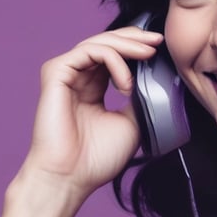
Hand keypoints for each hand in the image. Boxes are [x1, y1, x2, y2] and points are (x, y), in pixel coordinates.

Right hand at [18, 26, 163, 199]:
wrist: (71, 177)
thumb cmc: (96, 158)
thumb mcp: (131, 123)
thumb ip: (139, 97)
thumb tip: (155, 77)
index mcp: (92, 88)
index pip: (114, 56)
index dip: (136, 47)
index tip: (160, 48)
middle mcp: (78, 78)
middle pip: (107, 42)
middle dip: (135, 38)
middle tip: (158, 41)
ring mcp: (65, 74)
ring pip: (99, 43)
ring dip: (128, 46)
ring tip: (147, 57)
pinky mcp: (56, 73)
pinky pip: (89, 52)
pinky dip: (113, 60)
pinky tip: (126, 83)